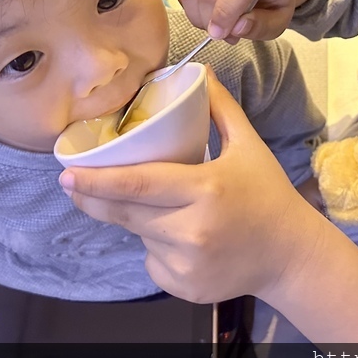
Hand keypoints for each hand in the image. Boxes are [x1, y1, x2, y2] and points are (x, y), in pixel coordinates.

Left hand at [60, 69, 327, 303]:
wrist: (291, 254)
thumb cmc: (268, 194)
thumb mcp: (248, 145)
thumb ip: (219, 108)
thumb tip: (198, 70)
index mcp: (205, 189)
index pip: (138, 185)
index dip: (97, 181)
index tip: (66, 175)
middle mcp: (192, 230)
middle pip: (126, 212)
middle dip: (95, 198)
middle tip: (74, 185)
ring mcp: (187, 263)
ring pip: (138, 236)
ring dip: (137, 220)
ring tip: (169, 210)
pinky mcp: (184, 287)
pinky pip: (151, 261)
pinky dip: (156, 248)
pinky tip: (185, 239)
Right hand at [178, 0, 314, 41]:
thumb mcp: (278, 20)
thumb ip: (261, 26)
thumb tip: (236, 28)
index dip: (226, 11)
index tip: (219, 33)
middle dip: (209, 19)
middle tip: (221, 33)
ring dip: (197, 14)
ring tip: (214, 23)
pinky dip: (189, 6)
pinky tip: (205, 11)